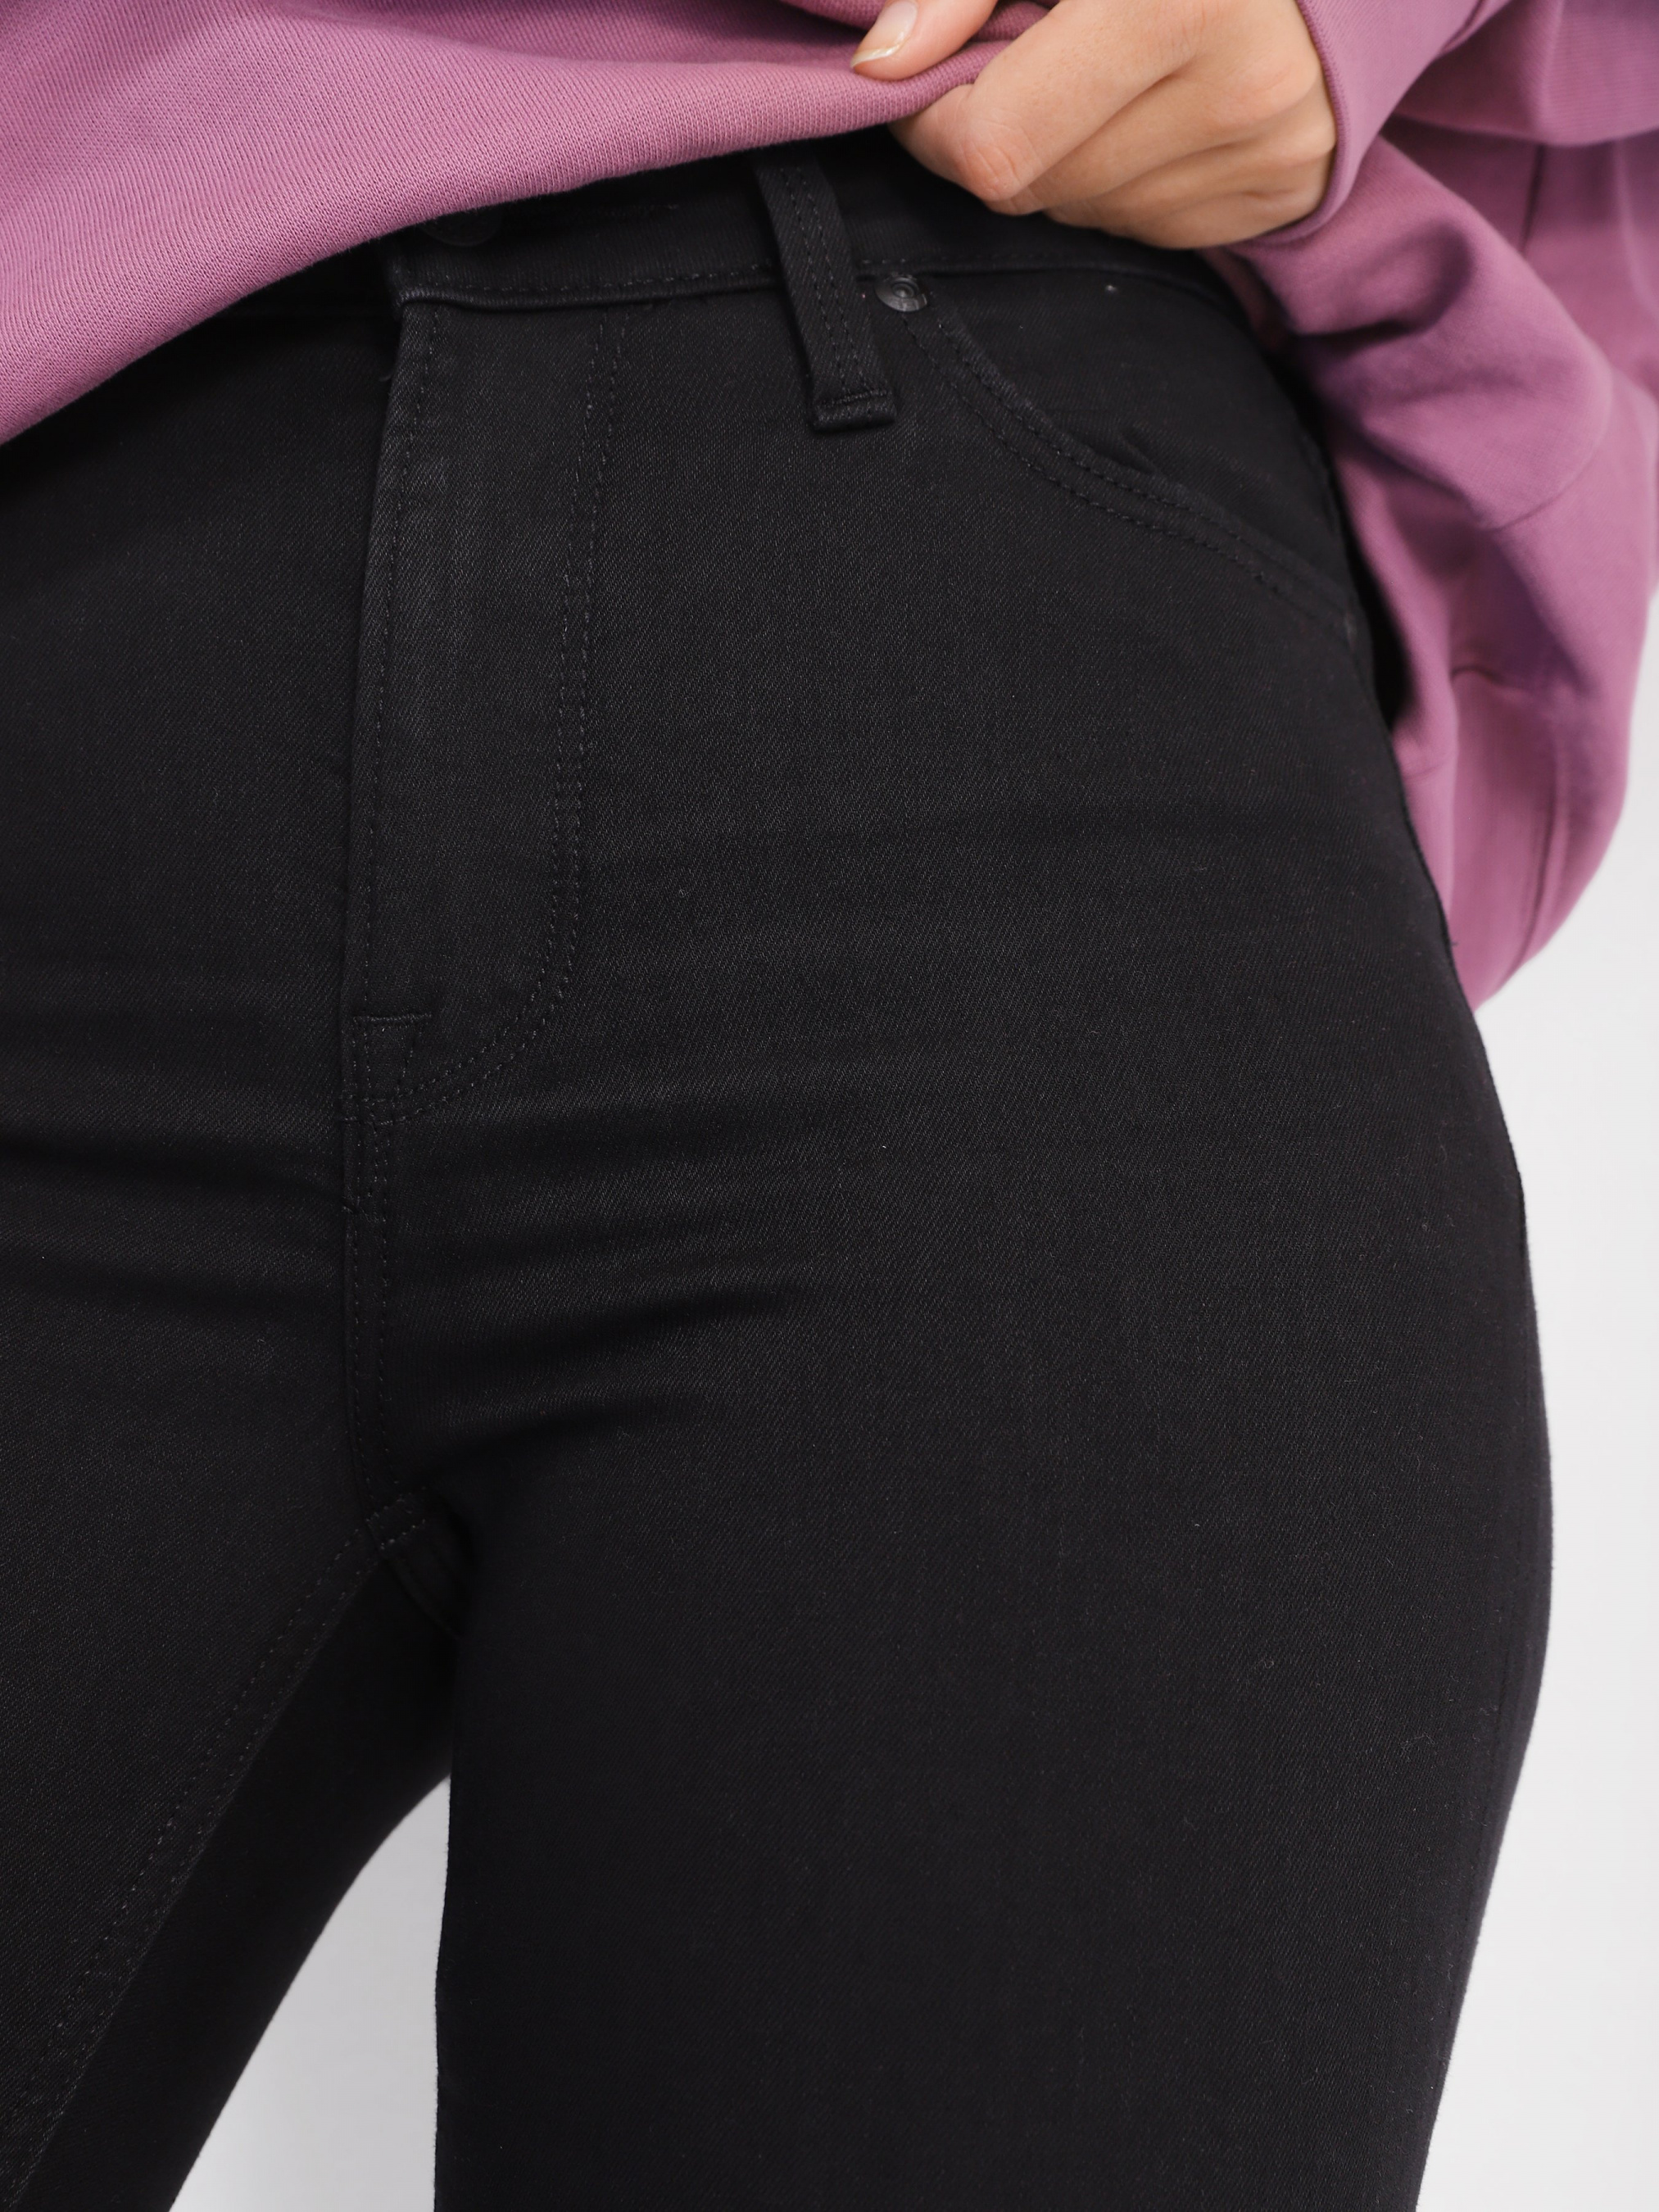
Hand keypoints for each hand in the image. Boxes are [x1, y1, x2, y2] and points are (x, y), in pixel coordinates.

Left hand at [852, 0, 1335, 248]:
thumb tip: (880, 68)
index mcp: (1176, 4)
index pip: (994, 145)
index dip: (935, 122)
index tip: (927, 79)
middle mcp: (1236, 93)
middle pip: (1034, 190)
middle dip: (1000, 135)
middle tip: (1022, 63)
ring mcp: (1270, 155)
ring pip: (1086, 214)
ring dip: (1064, 159)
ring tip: (1098, 75)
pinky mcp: (1288, 193)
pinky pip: (1150, 226)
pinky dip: (1126, 178)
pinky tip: (1155, 106)